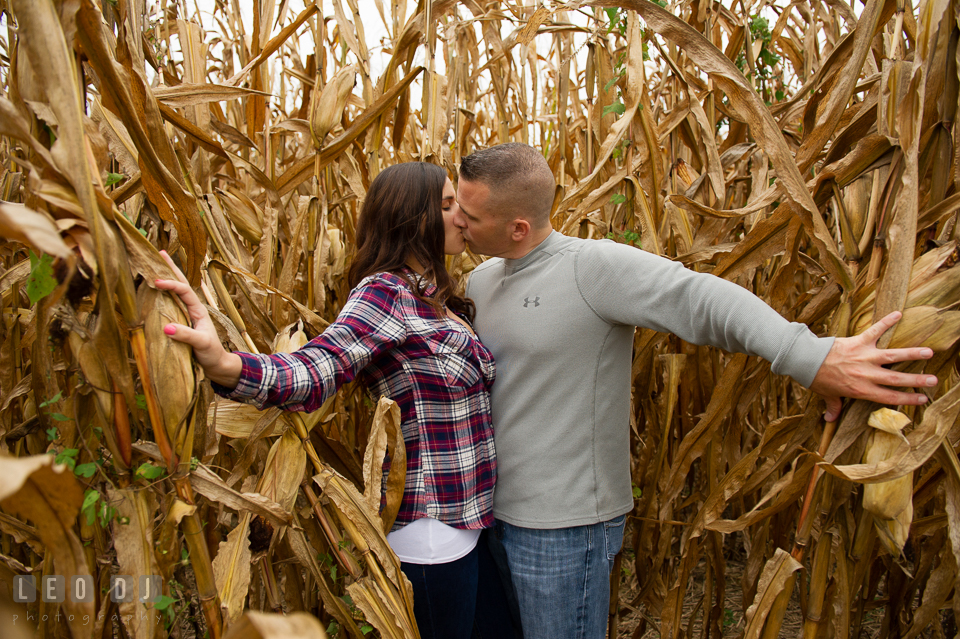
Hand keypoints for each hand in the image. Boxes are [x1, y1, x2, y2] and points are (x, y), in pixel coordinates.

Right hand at [154, 251, 241, 388]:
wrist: (217, 366)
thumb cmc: (212, 354)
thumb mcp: (201, 344)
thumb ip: (186, 335)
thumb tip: (166, 328)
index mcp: (198, 310)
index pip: (183, 290)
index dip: (171, 283)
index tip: (156, 282)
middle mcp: (191, 309)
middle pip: (180, 283)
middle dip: (170, 268)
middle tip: (158, 252)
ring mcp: (185, 315)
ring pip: (173, 293)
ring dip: (165, 277)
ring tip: (154, 263)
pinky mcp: (179, 323)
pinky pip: (168, 305)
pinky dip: (160, 295)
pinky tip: (152, 289)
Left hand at [810, 311, 937, 421]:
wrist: (806, 360)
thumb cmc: (816, 378)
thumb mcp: (827, 394)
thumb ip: (833, 406)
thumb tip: (830, 419)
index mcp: (860, 390)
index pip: (889, 396)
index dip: (907, 398)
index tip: (922, 399)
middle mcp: (866, 374)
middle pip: (896, 378)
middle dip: (917, 380)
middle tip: (934, 380)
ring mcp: (864, 357)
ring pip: (893, 355)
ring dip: (911, 352)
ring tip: (929, 351)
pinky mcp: (858, 341)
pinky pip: (875, 330)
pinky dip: (886, 322)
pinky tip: (898, 314)